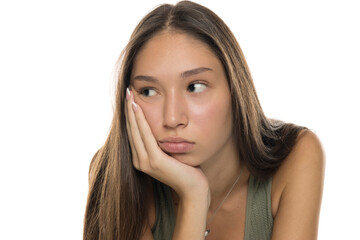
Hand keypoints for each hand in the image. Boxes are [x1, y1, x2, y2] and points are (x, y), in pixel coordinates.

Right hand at [125, 88, 209, 202]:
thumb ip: (162, 143)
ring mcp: (145, 162)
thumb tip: (163, 129)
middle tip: (127, 91)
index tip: (131, 99)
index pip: (133, 133)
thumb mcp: (170, 153)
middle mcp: (140, 161)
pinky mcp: (154, 161)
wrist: (193, 189)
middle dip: (128, 109)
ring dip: (131, 111)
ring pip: (135, 130)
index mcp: (141, 159)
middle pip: (131, 130)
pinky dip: (140, 120)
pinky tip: (137, 108)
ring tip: (129, 95)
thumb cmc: (186, 171)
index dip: (130, 115)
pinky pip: (145, 135)